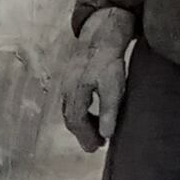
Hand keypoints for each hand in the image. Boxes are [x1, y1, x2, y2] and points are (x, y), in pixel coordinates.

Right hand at [60, 7, 138, 153]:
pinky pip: (73, 100)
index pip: (76, 122)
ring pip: (71, 110)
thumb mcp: (114, 85)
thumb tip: (107, 134)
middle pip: (71, 118)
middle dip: (83, 133)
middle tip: (97, 144)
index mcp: (74, 93)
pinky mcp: (71, 76)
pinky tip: (93, 112)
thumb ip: (109, 110)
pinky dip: (82, 111)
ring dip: (83, 123)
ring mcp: (66, 82)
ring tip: (97, 130)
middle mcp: (66, 89)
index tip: (97, 147)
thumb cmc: (108, 58)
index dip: (86, 137)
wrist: (102, 32)